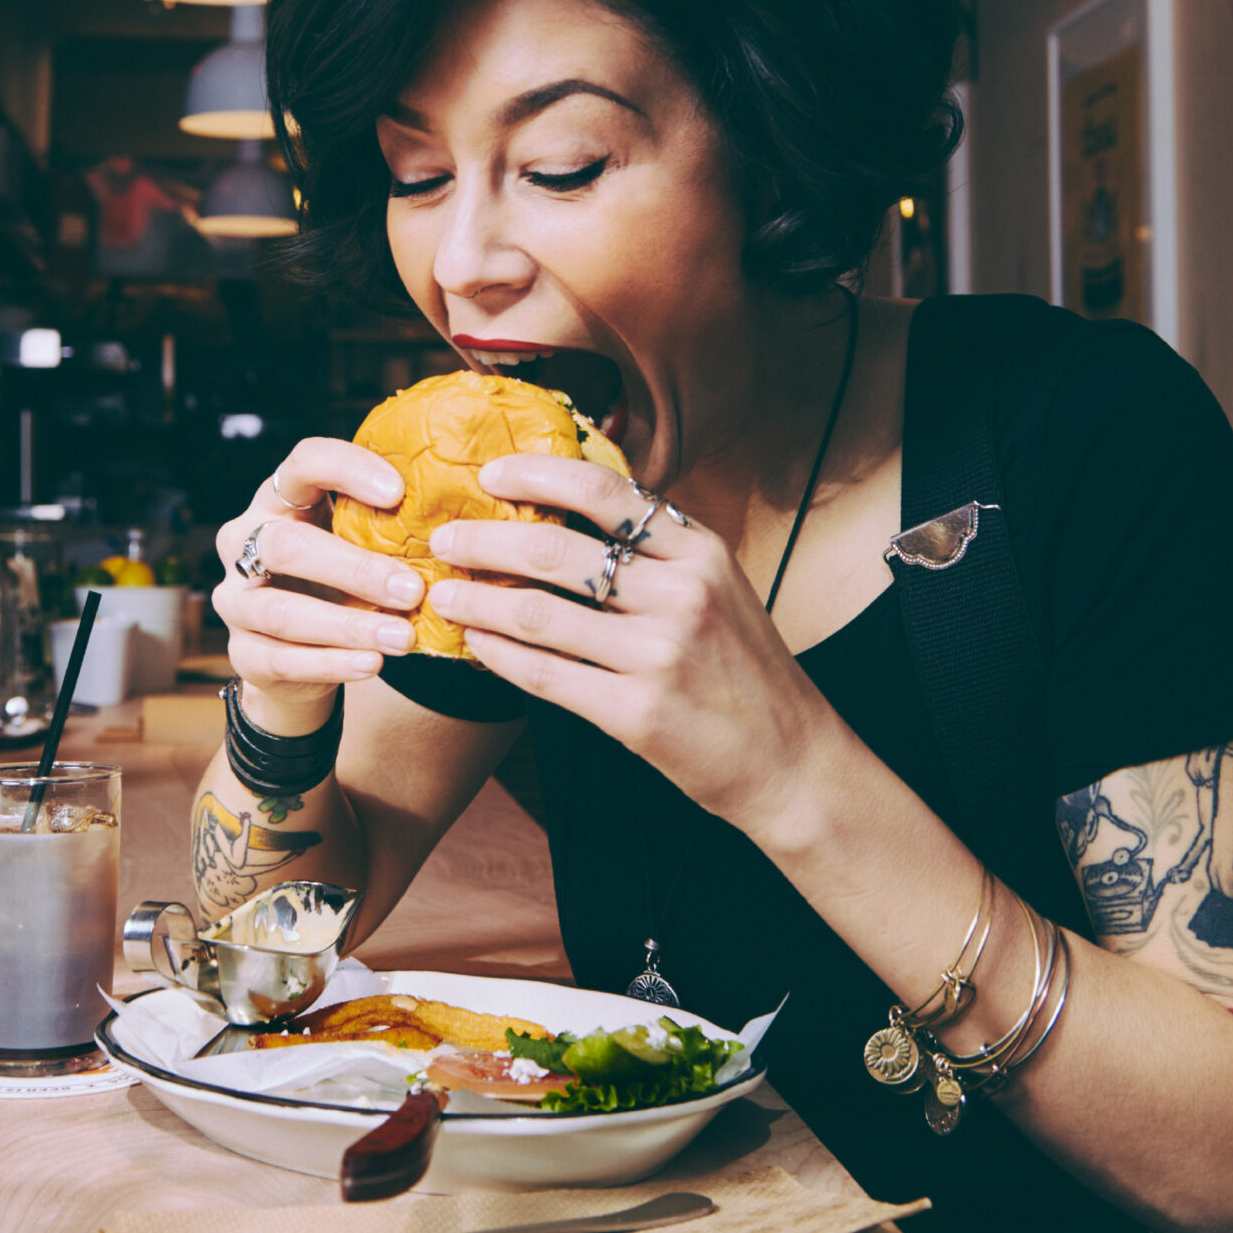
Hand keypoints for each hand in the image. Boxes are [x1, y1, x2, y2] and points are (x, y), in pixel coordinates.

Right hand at [212, 438, 426, 734]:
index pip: (303, 464)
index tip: (399, 492)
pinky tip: (373, 664)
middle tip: (413, 589)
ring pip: (281, 611)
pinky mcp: (243, 654)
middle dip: (354, 568)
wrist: (298, 657)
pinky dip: (332, 664)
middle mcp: (244, 542)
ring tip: (403, 637)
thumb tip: (462, 524)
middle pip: (286, 545)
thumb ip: (389, 529)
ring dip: (347, 626)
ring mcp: (235, 601)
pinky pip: (282, 659)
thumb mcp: (359, 545)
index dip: (347, 470)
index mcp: (279, 500)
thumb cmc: (341, 583)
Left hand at [424, 455, 836, 829]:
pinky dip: (499, 656)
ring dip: (478, 600)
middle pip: (555, 551)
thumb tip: (568, 508)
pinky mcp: (636, 712)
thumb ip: (657, 549)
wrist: (788, 758)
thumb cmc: (742, 669)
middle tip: (444, 539)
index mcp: (700, 551)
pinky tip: (476, 645)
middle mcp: (682, 594)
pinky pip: (544, 674)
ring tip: (445, 594)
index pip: (605, 492)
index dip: (536, 475)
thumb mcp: (718, 587)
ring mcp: (659, 655)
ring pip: (538, 614)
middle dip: (484, 541)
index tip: (489, 474)